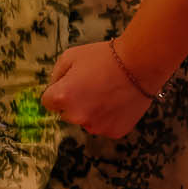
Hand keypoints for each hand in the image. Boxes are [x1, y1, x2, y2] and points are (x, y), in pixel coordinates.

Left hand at [42, 39, 157, 137]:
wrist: (139, 64)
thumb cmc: (104, 57)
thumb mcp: (70, 56)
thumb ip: (56, 74)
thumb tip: (53, 86)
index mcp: (63, 97)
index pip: (48, 102)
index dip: (58, 91)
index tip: (70, 84)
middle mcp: (77, 116)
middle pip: (66, 113)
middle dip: (74, 102)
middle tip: (91, 86)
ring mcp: (97, 126)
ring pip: (86, 121)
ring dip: (91, 111)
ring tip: (106, 92)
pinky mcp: (114, 132)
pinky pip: (104, 126)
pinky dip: (108, 117)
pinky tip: (117, 101)